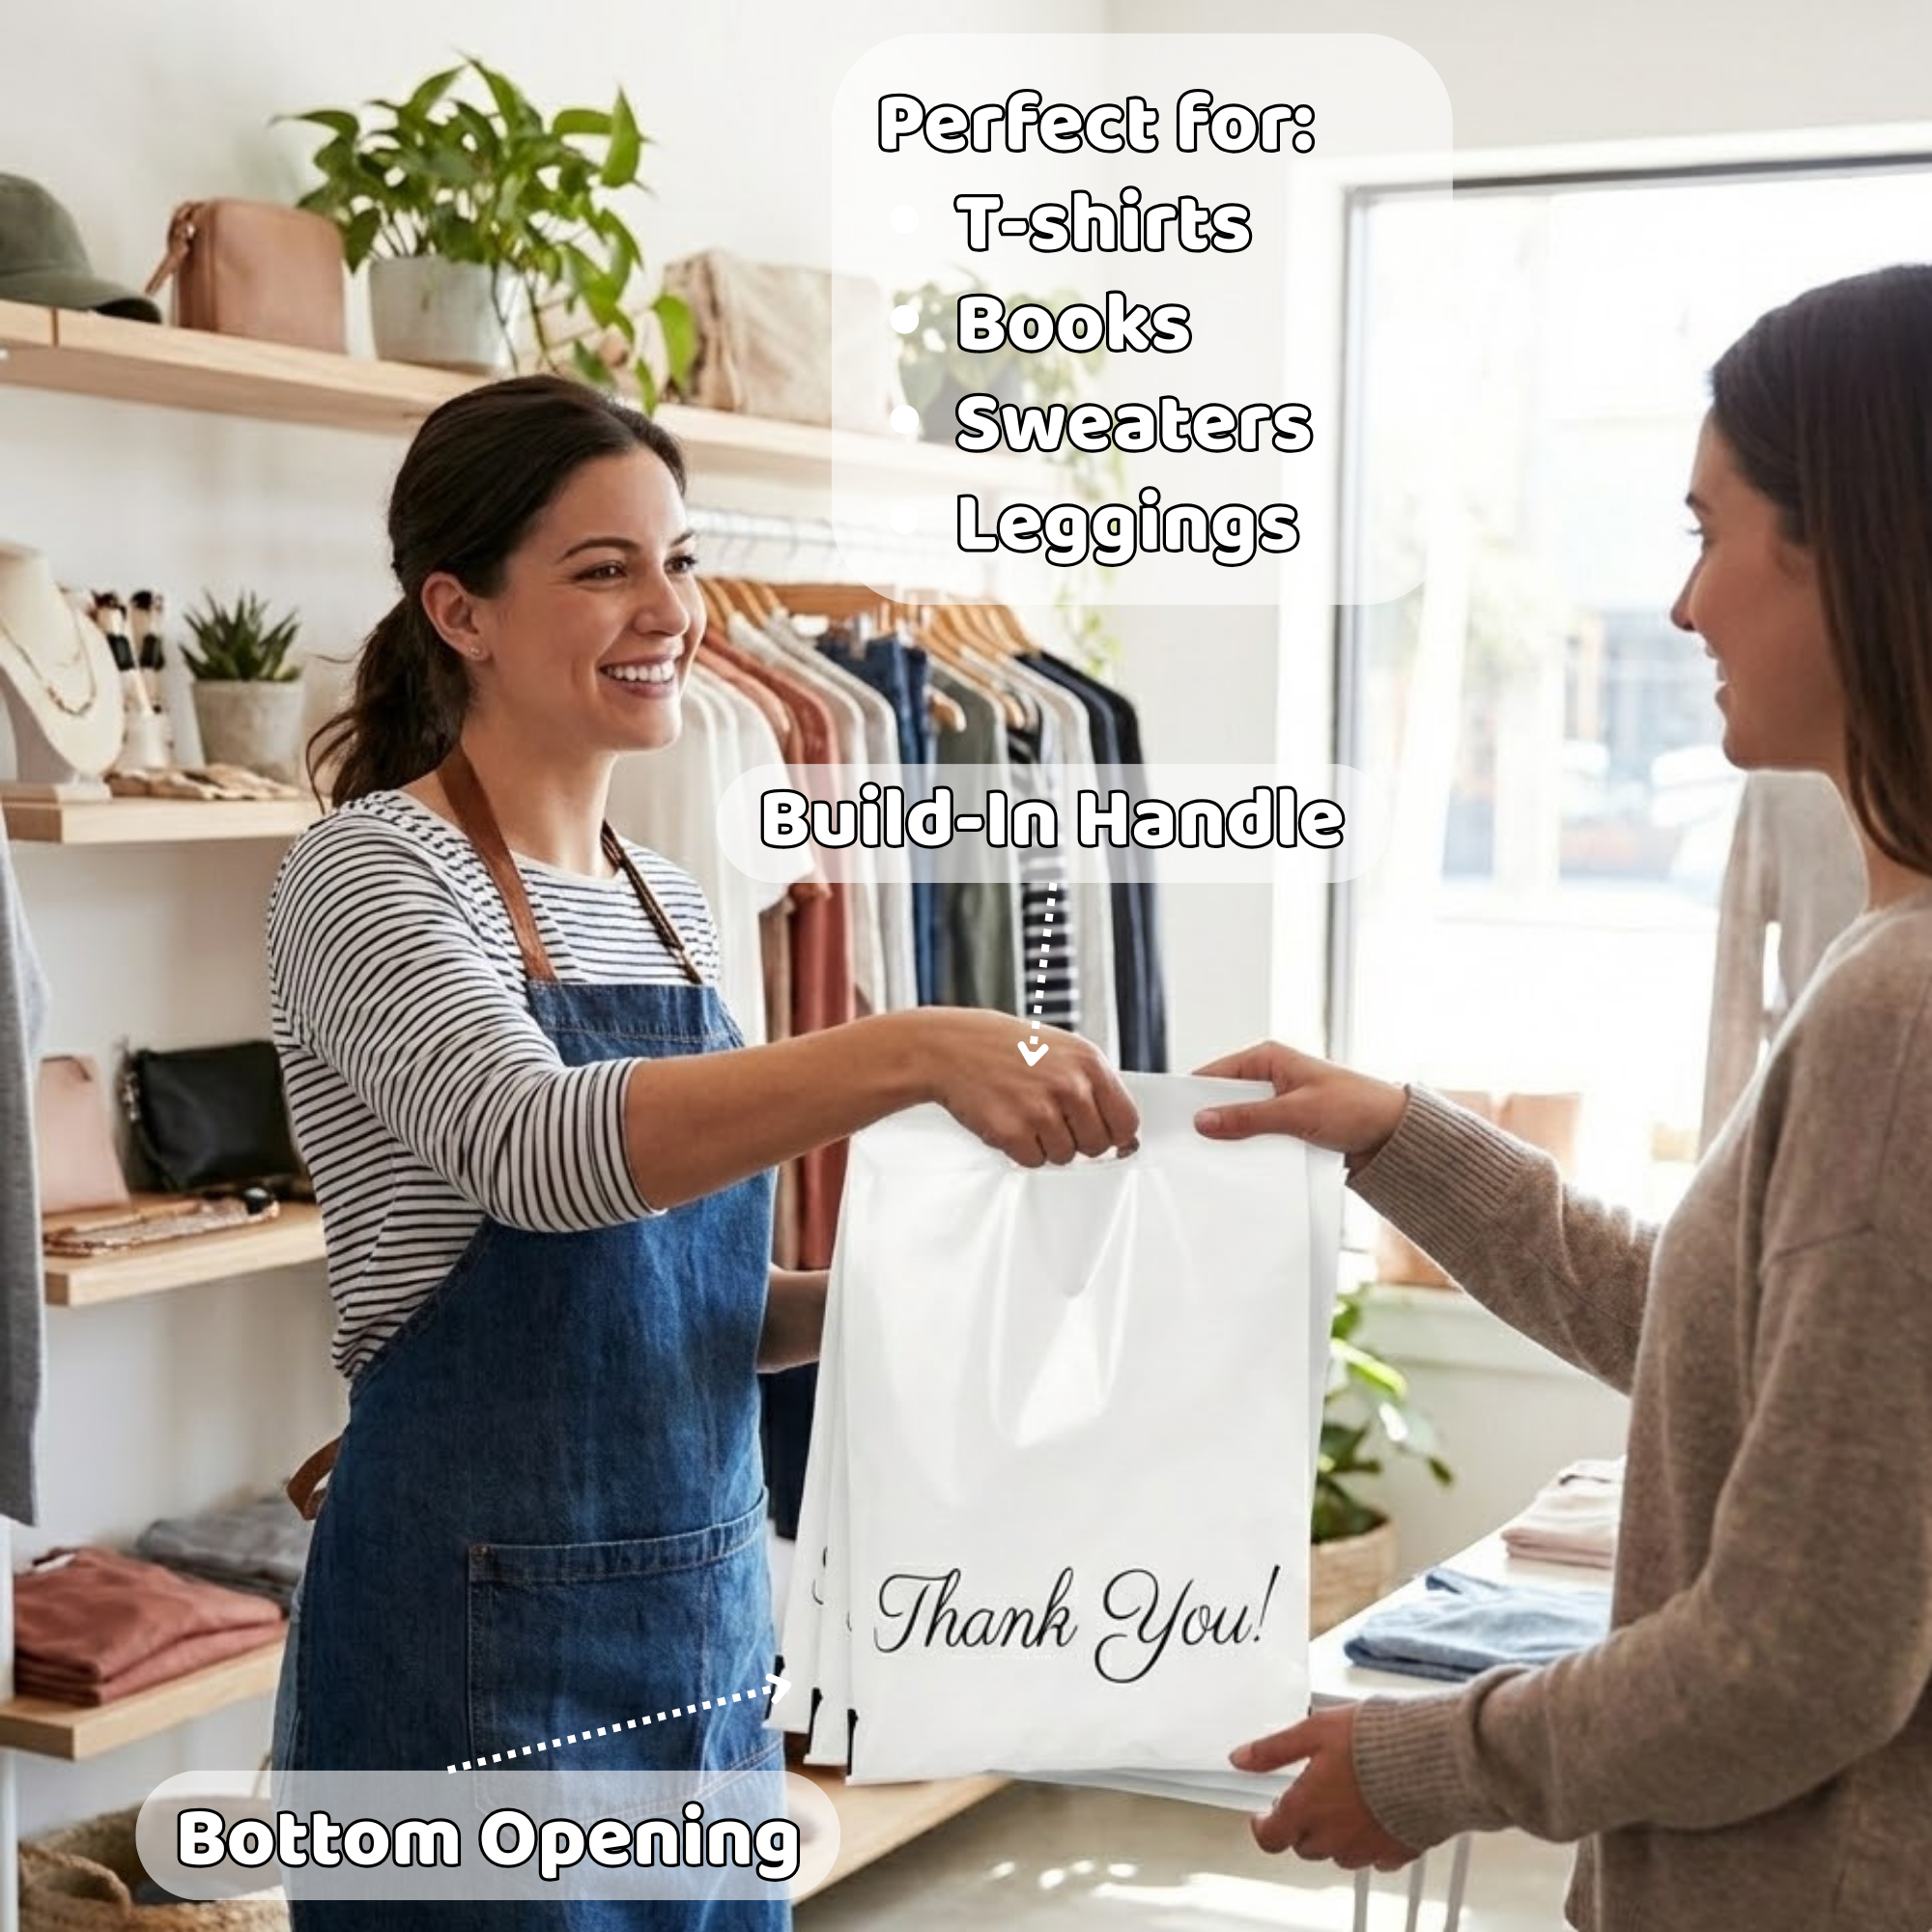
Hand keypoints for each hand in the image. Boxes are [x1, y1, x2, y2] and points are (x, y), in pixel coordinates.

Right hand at [917, 1008, 1139, 1167]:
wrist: (952, 1047)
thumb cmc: (1009, 1049)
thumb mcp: (1063, 1053)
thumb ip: (1096, 1090)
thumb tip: (1125, 1140)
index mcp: (1089, 1063)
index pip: (1126, 1122)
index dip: (1113, 1134)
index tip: (1098, 1132)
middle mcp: (1070, 1085)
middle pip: (1097, 1146)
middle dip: (1076, 1140)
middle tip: (1049, 1117)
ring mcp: (1041, 1109)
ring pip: (1064, 1157)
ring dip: (1044, 1144)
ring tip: (1024, 1112)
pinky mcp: (1012, 1131)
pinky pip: (1033, 1162)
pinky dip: (1019, 1150)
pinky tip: (1008, 1119)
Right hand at [1193, 1041, 1406, 1167]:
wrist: (1397, 1135)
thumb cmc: (1356, 1107)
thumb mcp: (1296, 1112)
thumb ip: (1247, 1118)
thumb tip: (1203, 1122)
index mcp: (1269, 1059)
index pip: (1215, 1074)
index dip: (1192, 1096)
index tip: (1173, 1121)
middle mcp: (1271, 1078)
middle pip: (1225, 1101)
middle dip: (1211, 1123)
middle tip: (1188, 1148)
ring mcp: (1280, 1105)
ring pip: (1242, 1123)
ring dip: (1233, 1141)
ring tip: (1211, 1163)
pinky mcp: (1290, 1129)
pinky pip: (1260, 1140)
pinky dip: (1252, 1152)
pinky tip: (1241, 1169)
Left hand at [1231, 1707, 1419, 1870]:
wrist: (1434, 1757)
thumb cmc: (1376, 1739)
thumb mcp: (1314, 1729)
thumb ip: (1274, 1749)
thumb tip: (1240, 1759)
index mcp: (1308, 1808)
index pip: (1271, 1837)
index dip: (1263, 1826)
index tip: (1264, 1814)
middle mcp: (1334, 1836)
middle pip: (1304, 1845)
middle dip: (1300, 1824)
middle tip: (1309, 1795)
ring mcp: (1366, 1849)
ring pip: (1337, 1853)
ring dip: (1332, 1833)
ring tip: (1343, 1799)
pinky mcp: (1397, 1851)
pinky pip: (1374, 1856)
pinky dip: (1368, 1840)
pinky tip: (1375, 1811)